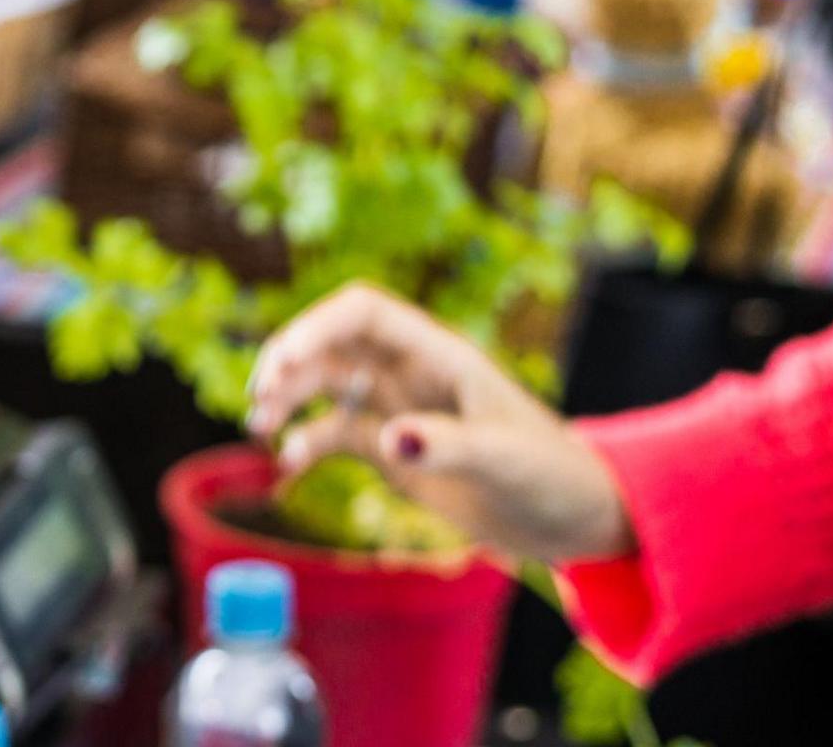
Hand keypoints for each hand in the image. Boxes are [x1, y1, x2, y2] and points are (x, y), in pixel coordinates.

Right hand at [249, 283, 634, 563]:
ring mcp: (399, 410)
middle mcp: (412, 373)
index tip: (282, 361)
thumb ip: (446, 444)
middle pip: (332, 344)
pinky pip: (337, 434)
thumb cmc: (552, 476)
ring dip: (290, 400)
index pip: (364, 313)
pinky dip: (308, 443)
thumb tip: (386, 437)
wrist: (572, 519)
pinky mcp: (394, 450)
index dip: (316, 325)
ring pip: (326, 386)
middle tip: (260, 398)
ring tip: (259, 427)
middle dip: (290, 361)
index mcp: (440, 354)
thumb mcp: (504, 460)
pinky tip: (289, 465)